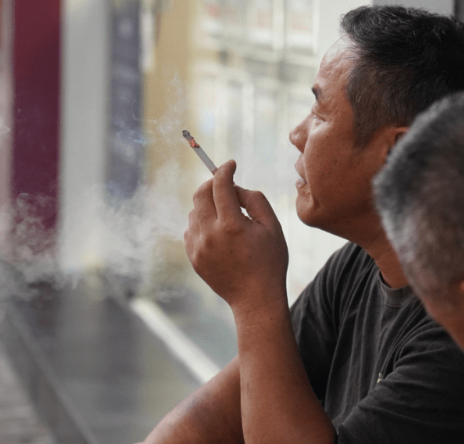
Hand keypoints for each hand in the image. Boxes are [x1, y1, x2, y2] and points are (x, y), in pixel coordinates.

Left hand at [184, 160, 287, 311]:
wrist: (255, 299)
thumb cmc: (269, 261)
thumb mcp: (272, 227)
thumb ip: (255, 200)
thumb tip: (235, 188)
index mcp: (231, 225)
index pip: (220, 185)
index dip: (225, 170)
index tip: (230, 164)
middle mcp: (210, 234)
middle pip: (200, 194)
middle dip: (212, 183)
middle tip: (224, 184)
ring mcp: (198, 247)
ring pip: (194, 211)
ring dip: (208, 204)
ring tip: (227, 214)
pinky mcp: (193, 257)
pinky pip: (191, 229)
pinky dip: (202, 222)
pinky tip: (219, 231)